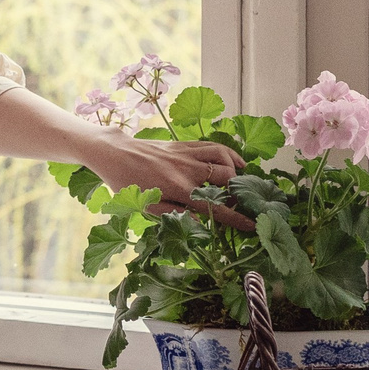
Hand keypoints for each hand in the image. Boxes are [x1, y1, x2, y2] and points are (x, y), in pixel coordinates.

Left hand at [85, 132, 239, 212]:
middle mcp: (188, 171)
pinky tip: (237, 162)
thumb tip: (200, 225)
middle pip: (226, 180)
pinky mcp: (185, 144)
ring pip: (224, 159)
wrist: (115, 154)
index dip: (237, 218)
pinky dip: (230, 153)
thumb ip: (174, 215)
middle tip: (240, 203)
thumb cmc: (128, 184)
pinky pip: (214, 146)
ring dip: (236, 172)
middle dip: (238, 193)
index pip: (216, 207)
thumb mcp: (146, 207)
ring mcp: (188, 154)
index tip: (253, 225)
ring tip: (242, 183)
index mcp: (179, 190)